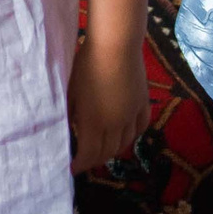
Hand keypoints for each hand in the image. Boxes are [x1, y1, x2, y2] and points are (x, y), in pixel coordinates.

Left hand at [67, 34, 148, 174]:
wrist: (115, 45)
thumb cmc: (86, 64)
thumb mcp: (71, 90)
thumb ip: (71, 113)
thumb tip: (70, 127)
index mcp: (93, 123)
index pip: (88, 155)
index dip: (80, 165)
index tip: (72, 169)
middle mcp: (114, 124)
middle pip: (107, 152)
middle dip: (94, 161)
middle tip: (85, 160)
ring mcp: (131, 114)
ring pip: (125, 143)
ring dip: (113, 151)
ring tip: (102, 150)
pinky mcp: (142, 102)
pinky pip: (140, 127)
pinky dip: (132, 136)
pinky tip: (126, 135)